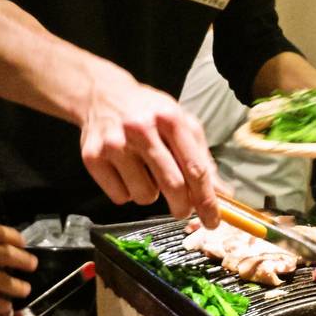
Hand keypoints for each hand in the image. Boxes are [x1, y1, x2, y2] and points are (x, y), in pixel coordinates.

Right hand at [80, 78, 220, 227]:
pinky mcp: (93, 157)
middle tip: (183, 210)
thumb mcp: (180, 124)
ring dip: (150, 194)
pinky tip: (126, 172)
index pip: (195, 167)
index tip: (213, 220)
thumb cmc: (149, 113)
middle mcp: (141, 129)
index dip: (207, 199)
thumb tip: (223, 194)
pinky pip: (120, 197)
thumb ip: (202, 158)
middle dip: (182, 207)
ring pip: (144, 196)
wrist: (102, 95)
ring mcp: (114, 143)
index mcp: (170, 118)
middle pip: (172, 185)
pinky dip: (127, 192)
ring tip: (145, 173)